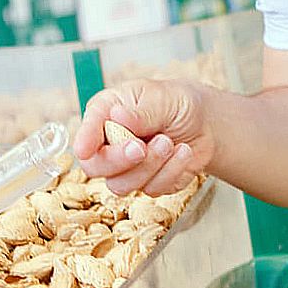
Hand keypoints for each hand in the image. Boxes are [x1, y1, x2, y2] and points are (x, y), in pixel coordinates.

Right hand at [73, 79, 215, 195]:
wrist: (205, 124)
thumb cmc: (177, 104)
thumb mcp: (162, 98)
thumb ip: (141, 111)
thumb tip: (117, 116)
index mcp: (105, 114)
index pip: (85, 132)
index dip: (83, 141)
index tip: (85, 149)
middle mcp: (110, 144)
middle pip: (95, 166)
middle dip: (118, 160)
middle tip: (140, 147)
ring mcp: (126, 168)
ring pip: (121, 185)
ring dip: (149, 165)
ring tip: (169, 142)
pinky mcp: (147, 184)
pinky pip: (152, 189)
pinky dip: (171, 171)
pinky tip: (183, 151)